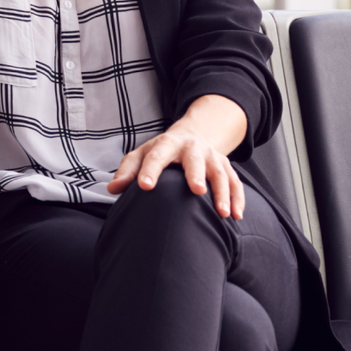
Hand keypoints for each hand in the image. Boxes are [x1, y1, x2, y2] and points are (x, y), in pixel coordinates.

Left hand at [106, 96, 246, 218]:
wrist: (192, 135)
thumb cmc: (162, 151)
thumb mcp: (141, 154)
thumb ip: (128, 170)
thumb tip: (113, 188)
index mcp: (167, 144)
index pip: (156, 156)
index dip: (150, 170)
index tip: (145, 186)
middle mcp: (192, 148)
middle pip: (195, 160)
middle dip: (196, 174)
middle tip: (197, 190)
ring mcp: (212, 156)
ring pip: (220, 173)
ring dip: (223, 192)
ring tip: (223, 213)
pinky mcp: (226, 166)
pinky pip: (235, 182)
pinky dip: (237, 198)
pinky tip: (236, 216)